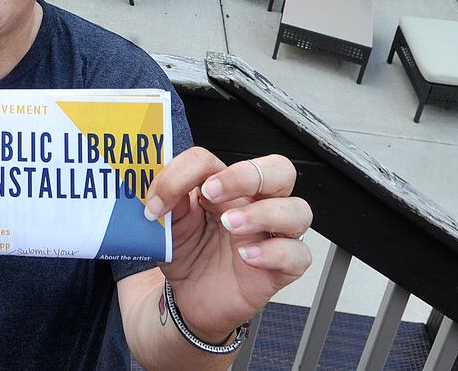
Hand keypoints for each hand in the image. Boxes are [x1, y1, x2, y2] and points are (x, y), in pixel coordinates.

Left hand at [144, 151, 312, 338]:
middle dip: (248, 175)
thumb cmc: (188, 253)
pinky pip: (299, 255)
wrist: (190, 297)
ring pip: (299, 210)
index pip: (213, 161)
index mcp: (226, 186)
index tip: (159, 199)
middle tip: (211, 191)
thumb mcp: (170, 225)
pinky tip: (247, 256)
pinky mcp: (281, 269)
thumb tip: (161, 187)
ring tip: (230, 224)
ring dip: (265, 213)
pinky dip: (275, 252)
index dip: (184, 173)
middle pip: (279, 170)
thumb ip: (169, 202)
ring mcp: (272, 235)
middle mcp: (256, 204)